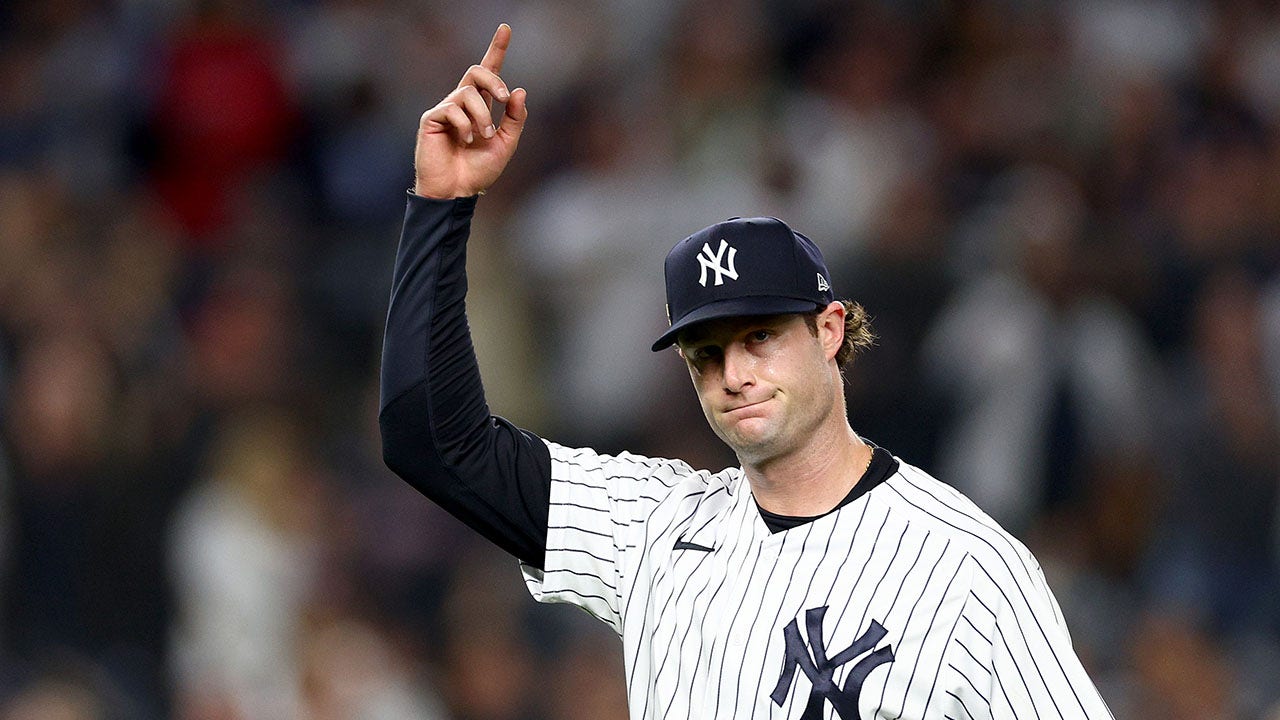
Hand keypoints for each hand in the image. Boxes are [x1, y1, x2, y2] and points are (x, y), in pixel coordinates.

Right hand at [413, 24, 528, 198]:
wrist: (457, 192)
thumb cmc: (478, 171)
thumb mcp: (506, 144)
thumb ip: (514, 119)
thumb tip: (519, 90)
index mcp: (481, 106)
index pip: (488, 72)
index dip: (497, 50)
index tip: (506, 28)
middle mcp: (462, 103)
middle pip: (476, 71)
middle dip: (492, 80)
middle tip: (503, 99)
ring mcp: (445, 110)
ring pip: (468, 93)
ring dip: (481, 116)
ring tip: (481, 138)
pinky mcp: (431, 119)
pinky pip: (451, 108)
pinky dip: (464, 125)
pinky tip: (464, 141)